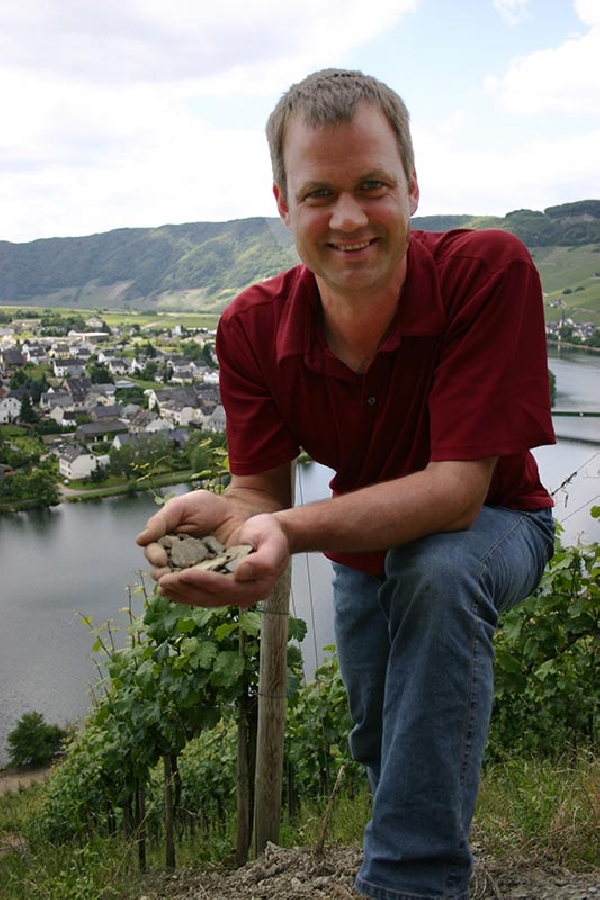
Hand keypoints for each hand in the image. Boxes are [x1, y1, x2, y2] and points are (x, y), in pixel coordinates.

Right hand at [136, 489, 243, 579]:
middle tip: (169, 576)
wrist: (236, 510)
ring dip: (178, 585)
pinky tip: (197, 589)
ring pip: (179, 583)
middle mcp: (175, 558)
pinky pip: (200, 586)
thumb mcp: (181, 507)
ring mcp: (193, 569)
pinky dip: (196, 588)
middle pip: (162, 573)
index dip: (154, 557)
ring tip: (182, 583)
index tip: (160, 559)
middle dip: (163, 575)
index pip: (153, 553)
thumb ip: (161, 521)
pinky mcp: (210, 576)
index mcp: (165, 542)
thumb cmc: (206, 506)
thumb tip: (140, 540)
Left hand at [146, 513, 290, 607]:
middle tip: (164, 580)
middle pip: (210, 597)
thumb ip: (262, 561)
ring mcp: (232, 594)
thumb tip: (241, 573)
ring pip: (203, 598)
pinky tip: (168, 588)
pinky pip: (202, 593)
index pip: (226, 588)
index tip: (185, 573)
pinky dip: (184, 591)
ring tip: (162, 584)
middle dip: (186, 589)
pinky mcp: (223, 588)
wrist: (272, 534)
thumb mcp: (273, 542)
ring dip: (181, 593)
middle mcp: (243, 595)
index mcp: (256, 587)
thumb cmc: (272, 534)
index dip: (204, 581)